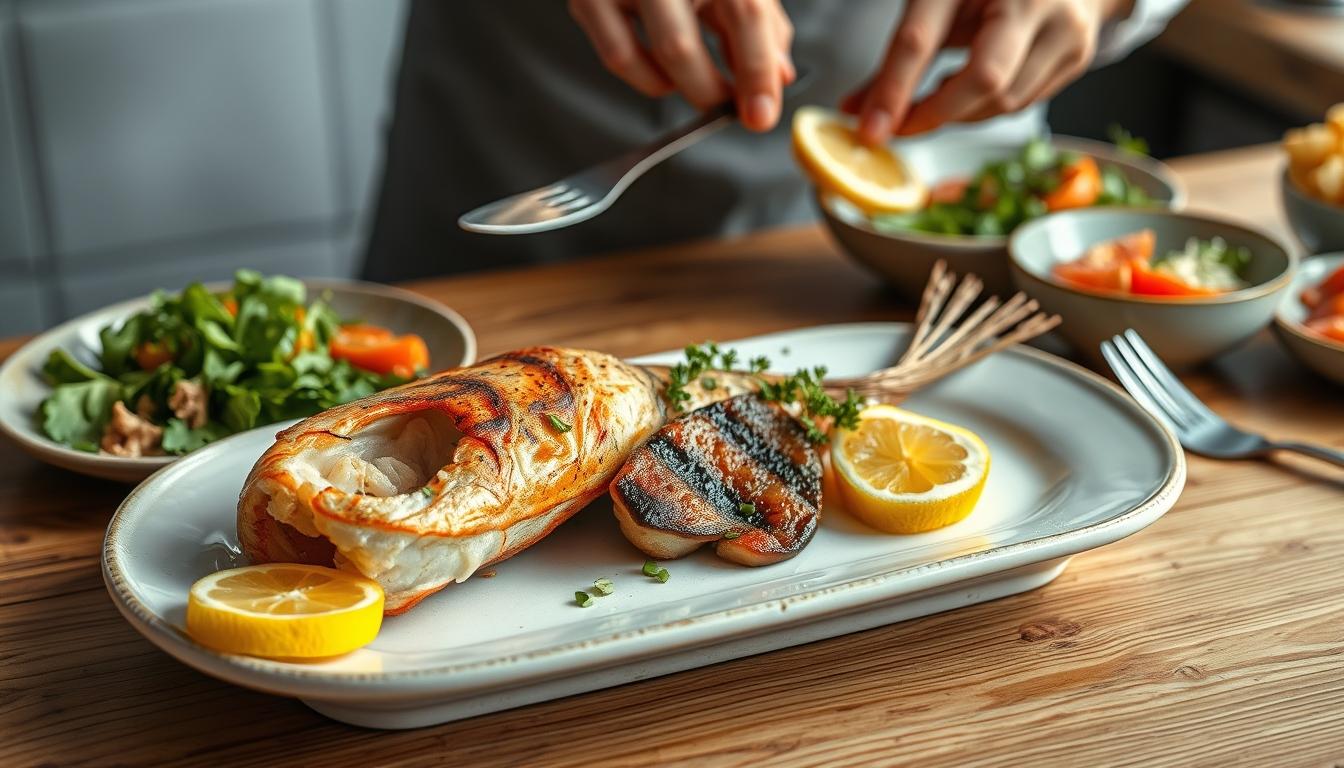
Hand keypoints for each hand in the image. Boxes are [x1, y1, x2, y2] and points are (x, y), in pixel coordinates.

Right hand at [568, 0, 795, 131]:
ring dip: (682, 87)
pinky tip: (665, 76)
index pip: (743, 14)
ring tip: (700, 81)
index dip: (756, 72)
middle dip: (709, 92)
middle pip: (681, 47)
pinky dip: (647, 78)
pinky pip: (617, 57)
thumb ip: (762, 23)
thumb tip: (776, 77)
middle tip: (726, 104)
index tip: (761, 115)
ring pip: (648, 57)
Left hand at [843, 0, 1131, 143]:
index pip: (922, 38)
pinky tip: (972, 88)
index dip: (893, 88)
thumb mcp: (938, 0)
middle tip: (900, 124)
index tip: (870, 128)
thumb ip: (899, 55)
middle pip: (982, 80)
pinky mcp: (1078, 53)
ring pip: (1004, 101)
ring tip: (937, 96)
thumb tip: (855, 110)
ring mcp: (1064, 27)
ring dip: (960, 113)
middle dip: (936, 112)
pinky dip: (987, 107)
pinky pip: (1024, 102)